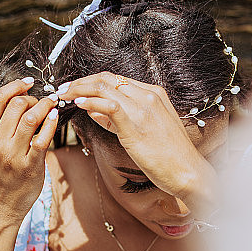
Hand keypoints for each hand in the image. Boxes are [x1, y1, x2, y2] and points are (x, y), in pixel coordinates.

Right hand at [0, 77, 58, 230]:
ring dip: (45, 106)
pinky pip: (43, 138)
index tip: (28, 83)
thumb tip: (18, 98)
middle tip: (41, 101)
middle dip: (33, 98)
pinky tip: (55, 117)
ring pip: (30, 117)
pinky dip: (51, 122)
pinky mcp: (29, 166)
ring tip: (51, 104)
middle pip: (16, 104)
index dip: (15, 85)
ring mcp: (12, 155)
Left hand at [57, 72, 216, 204]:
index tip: (75, 88)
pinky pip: (108, 106)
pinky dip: (90, 102)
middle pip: (107, 78)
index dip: (91, 81)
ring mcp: (143, 108)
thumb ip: (119, 119)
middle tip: (63, 89)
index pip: (116, 80)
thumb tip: (93, 111)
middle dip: (81, 82)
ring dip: (79, 89)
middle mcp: (148, 96)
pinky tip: (78, 105)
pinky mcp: (136, 124)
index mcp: (153, 94)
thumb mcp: (144, 131)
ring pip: (104, 87)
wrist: (188, 172)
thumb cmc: (169, 156)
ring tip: (64, 95)